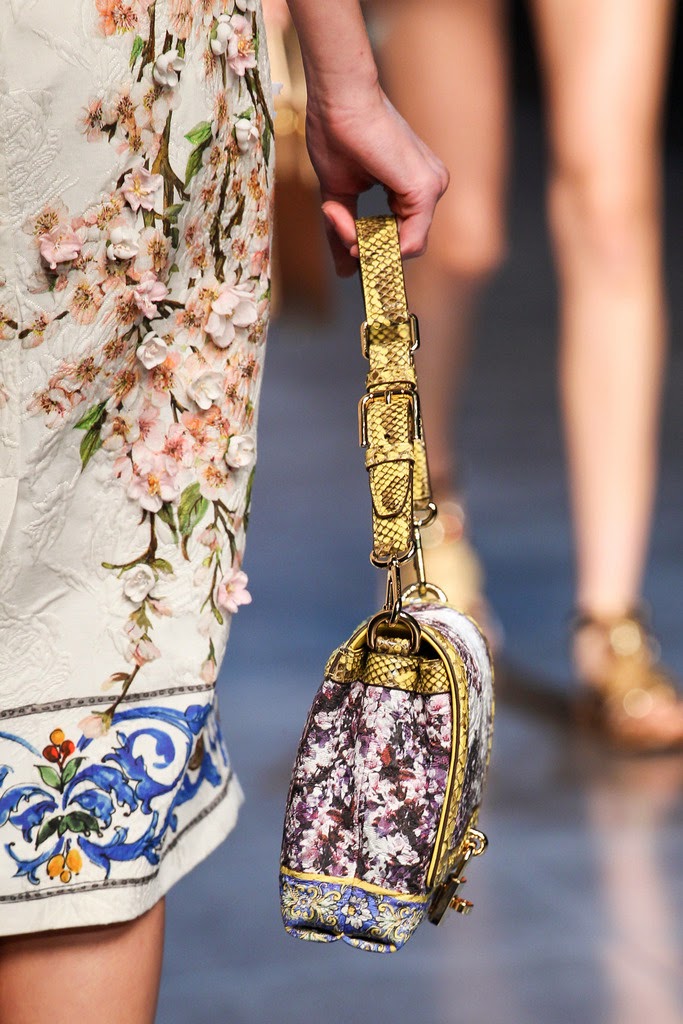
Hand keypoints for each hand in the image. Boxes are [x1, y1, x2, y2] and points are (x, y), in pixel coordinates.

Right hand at [305, 86, 448, 275]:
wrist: (339, 99)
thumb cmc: (336, 134)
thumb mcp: (339, 196)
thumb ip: (344, 232)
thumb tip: (346, 272)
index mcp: (414, 185)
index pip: (402, 235)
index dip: (373, 246)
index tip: (347, 245)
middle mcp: (430, 185)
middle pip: (405, 244)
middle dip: (368, 247)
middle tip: (339, 231)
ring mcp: (433, 187)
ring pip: (406, 247)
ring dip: (365, 243)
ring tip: (338, 218)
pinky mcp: (426, 190)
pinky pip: (407, 241)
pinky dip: (374, 241)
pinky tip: (351, 226)